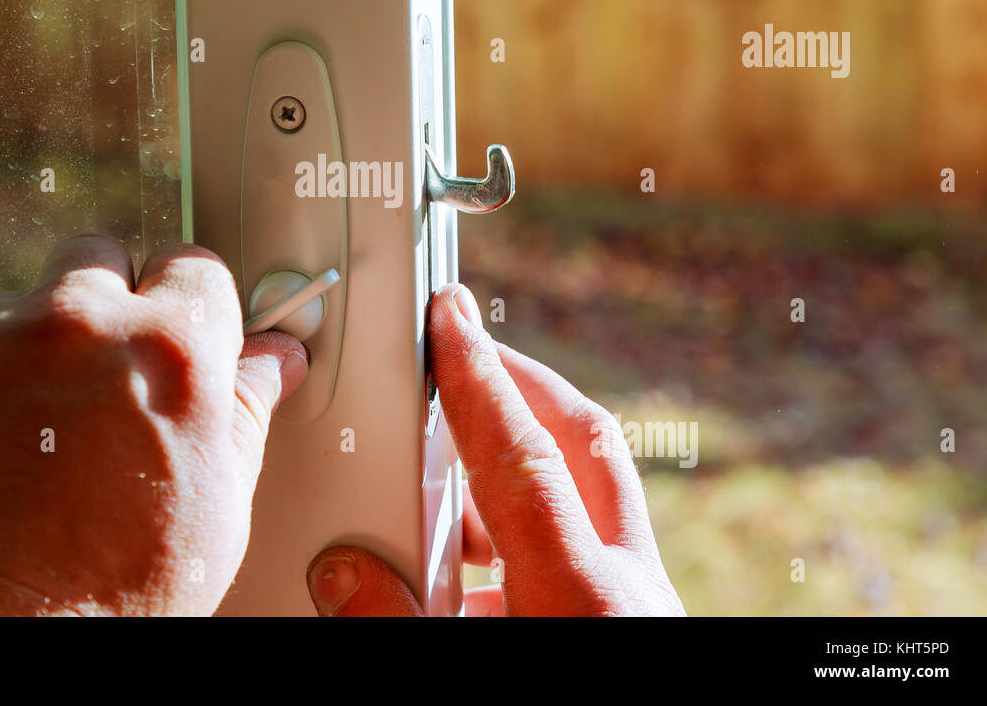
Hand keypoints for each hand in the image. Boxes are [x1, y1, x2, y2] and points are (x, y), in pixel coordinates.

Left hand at [0, 234, 306, 615]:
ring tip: (31, 444)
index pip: (194, 268)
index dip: (190, 307)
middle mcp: (76, 323)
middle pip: (100, 259)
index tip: (179, 332)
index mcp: (170, 351)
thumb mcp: (216, 510)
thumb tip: (273, 358)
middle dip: (107, 305)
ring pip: (21, 308)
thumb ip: (244, 411)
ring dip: (32, 352)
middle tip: (102, 381)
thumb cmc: (111, 602)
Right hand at [305, 282, 684, 616]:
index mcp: (581, 596)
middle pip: (583, 440)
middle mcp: (627, 586)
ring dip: (524, 451)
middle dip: (519, 378)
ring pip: (594, 486)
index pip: (523, 457)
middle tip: (465, 344)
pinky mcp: (635, 618)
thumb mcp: (455, 670)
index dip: (477, 378)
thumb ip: (393, 620)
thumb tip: (344, 572)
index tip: (450, 316)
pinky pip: (591, 536)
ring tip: (455, 447)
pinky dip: (535, 515)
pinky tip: (480, 547)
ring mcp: (642, 601)